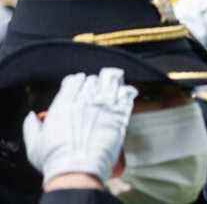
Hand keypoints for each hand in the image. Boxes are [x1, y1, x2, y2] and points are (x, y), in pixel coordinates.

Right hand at [24, 68, 137, 185]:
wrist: (78, 171)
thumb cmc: (55, 161)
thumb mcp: (34, 144)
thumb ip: (32, 126)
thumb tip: (32, 116)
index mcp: (63, 104)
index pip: (73, 80)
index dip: (77, 81)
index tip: (80, 85)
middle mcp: (84, 101)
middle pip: (93, 81)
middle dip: (94, 84)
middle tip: (97, 91)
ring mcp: (103, 107)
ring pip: (111, 82)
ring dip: (112, 82)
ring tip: (114, 85)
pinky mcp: (119, 116)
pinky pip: (127, 95)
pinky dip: (128, 92)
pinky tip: (128, 93)